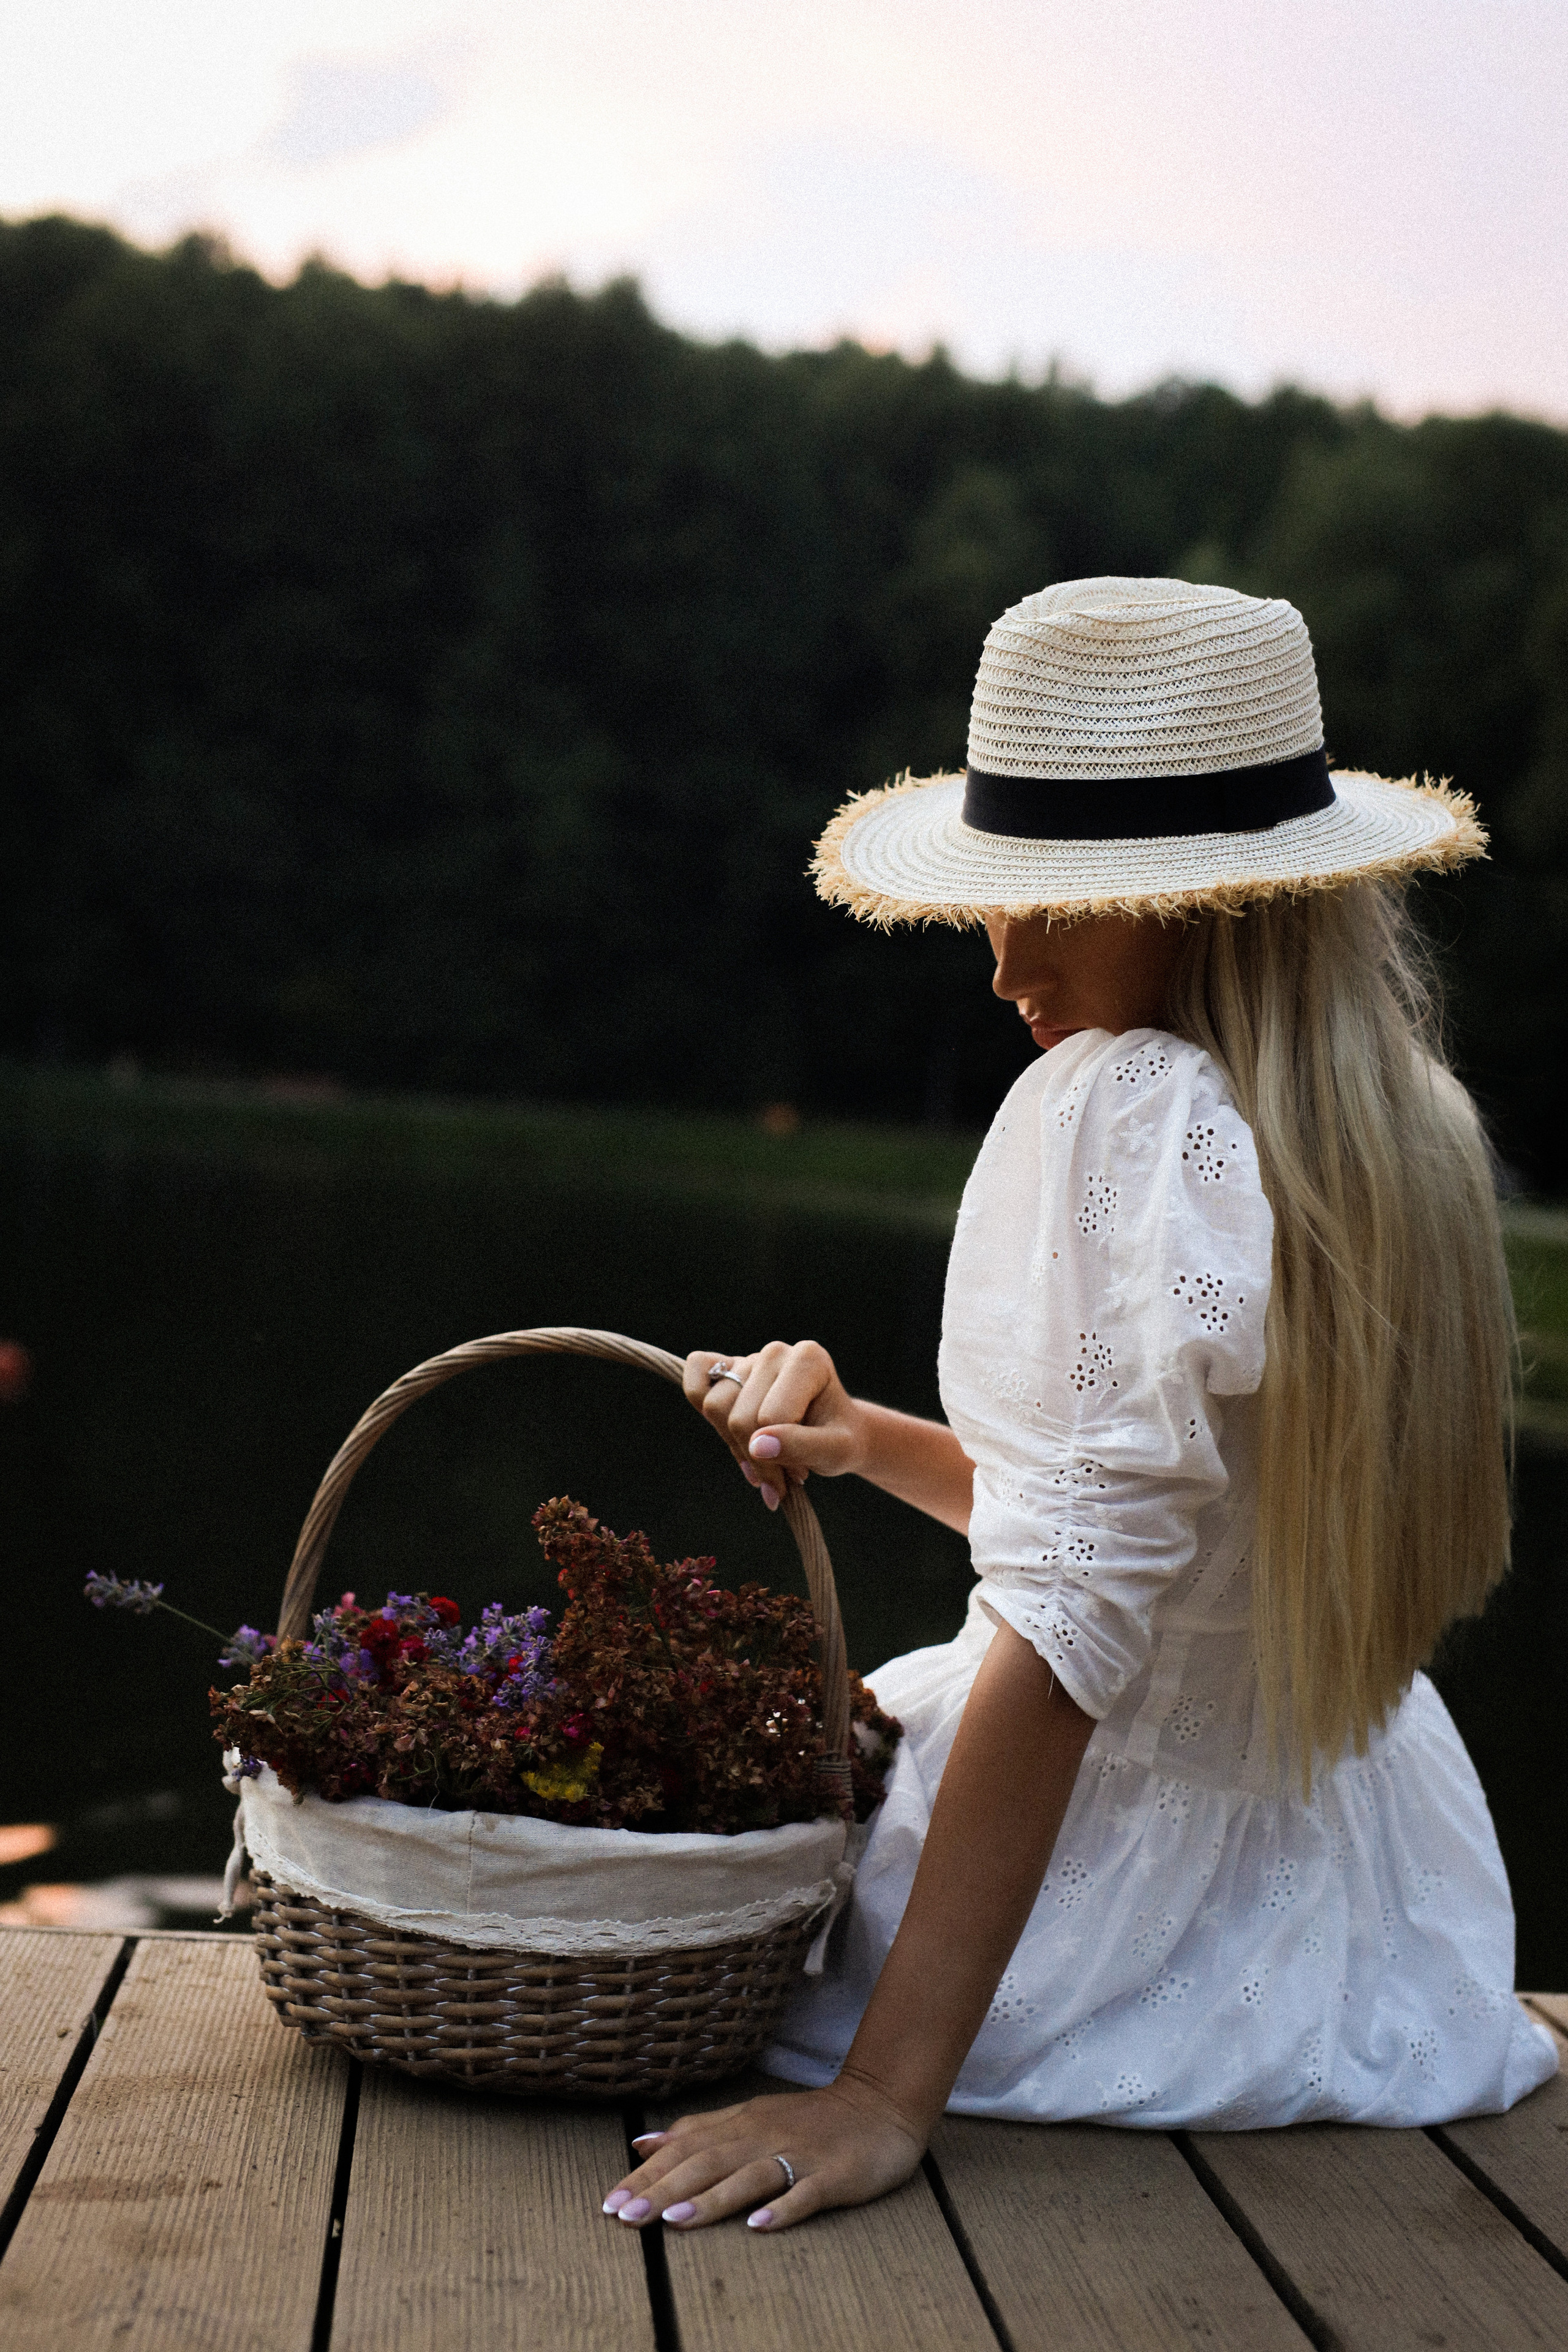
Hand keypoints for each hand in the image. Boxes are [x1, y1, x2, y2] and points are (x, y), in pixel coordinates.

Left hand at [600, 2077, 924, 2232]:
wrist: (882, 2104)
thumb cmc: (810, 2120)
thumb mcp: (750, 2117)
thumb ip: (700, 2130)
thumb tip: (644, 2144)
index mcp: (742, 2124)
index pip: (685, 2148)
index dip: (647, 2176)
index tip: (610, 2203)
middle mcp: (764, 2136)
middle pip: (708, 2162)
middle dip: (663, 2190)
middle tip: (625, 2218)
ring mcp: (801, 2155)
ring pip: (750, 2176)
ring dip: (711, 2199)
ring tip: (675, 2222)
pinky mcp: (835, 2174)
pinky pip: (806, 2193)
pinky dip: (783, 2208)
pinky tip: (760, 2225)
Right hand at [683, 1341, 865, 1510]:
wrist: (837, 1433)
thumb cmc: (839, 1440)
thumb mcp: (835, 1452)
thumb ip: (800, 1446)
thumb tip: (756, 1447)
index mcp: (808, 1359)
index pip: (769, 1416)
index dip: (778, 1457)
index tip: (799, 1474)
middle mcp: (776, 1352)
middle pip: (737, 1415)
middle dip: (756, 1459)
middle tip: (782, 1478)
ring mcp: (749, 1359)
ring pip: (714, 1408)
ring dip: (736, 1447)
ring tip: (766, 1462)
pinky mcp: (726, 1369)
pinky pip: (696, 1382)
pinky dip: (702, 1409)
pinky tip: (728, 1431)